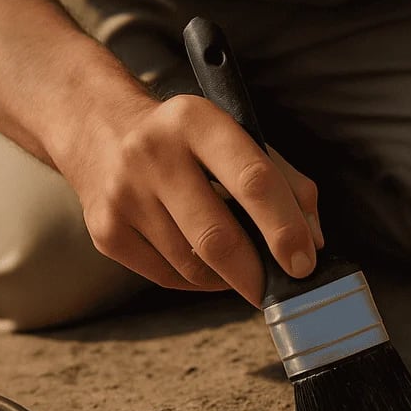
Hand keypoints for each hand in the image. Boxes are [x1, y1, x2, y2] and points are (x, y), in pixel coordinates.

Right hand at [61, 93, 323, 305]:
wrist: (98, 129)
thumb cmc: (188, 139)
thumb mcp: (235, 135)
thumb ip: (285, 181)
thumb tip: (312, 241)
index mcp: (196, 120)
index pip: (252, 180)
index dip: (284, 228)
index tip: (303, 263)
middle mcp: (152, 154)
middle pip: (216, 237)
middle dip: (256, 275)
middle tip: (277, 290)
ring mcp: (122, 195)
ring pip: (193, 266)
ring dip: (228, 279)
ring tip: (241, 269)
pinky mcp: (105, 232)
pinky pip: (168, 277)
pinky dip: (198, 281)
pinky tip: (205, 263)